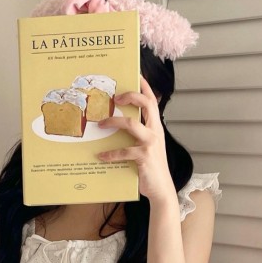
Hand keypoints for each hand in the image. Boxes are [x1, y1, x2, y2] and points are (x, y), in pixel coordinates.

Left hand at [96, 75, 172, 201]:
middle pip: (146, 104)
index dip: (145, 86)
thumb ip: (137, 135)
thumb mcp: (147, 147)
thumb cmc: (150, 168)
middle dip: (131, 95)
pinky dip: (110, 154)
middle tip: (115, 96)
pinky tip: (100, 156)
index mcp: (156, 127)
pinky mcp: (144, 157)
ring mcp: (151, 143)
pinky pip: (124, 151)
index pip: (152, 100)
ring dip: (113, 122)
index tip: (136, 73)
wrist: (161, 189)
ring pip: (131, 124)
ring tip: (100, 124)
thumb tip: (117, 126)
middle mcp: (155, 131)